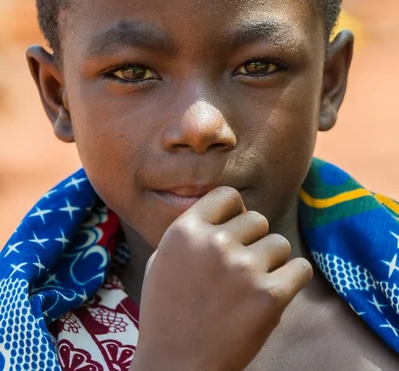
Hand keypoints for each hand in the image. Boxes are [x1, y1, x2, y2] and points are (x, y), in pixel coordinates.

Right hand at [130, 187, 311, 370]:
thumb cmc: (166, 315)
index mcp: (186, 231)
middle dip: (253, 241)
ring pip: (280, 243)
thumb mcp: (162, 260)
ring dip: (272, 262)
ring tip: (254, 286)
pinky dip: (293, 279)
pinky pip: (300, 268)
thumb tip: (223, 214)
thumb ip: (190, 233)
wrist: (175, 368)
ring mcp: (243, 268)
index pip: (228, 196)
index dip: (235, 213)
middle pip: (257, 220)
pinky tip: (277, 292)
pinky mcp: (269, 296)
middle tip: (241, 269)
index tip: (235, 231)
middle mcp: (215, 243)